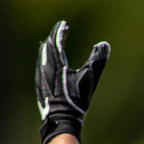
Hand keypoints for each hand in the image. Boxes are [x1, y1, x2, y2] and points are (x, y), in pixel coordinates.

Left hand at [35, 20, 109, 143]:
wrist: (61, 119)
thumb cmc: (77, 99)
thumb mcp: (89, 78)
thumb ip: (97, 60)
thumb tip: (104, 44)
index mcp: (57, 64)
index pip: (57, 42)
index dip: (60, 32)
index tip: (64, 25)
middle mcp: (45, 68)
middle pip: (47, 47)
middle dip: (54, 37)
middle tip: (59, 30)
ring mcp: (40, 78)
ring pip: (41, 56)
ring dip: (47, 47)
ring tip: (51, 42)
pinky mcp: (39, 86)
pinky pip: (40, 66)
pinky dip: (44, 59)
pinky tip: (46, 63)